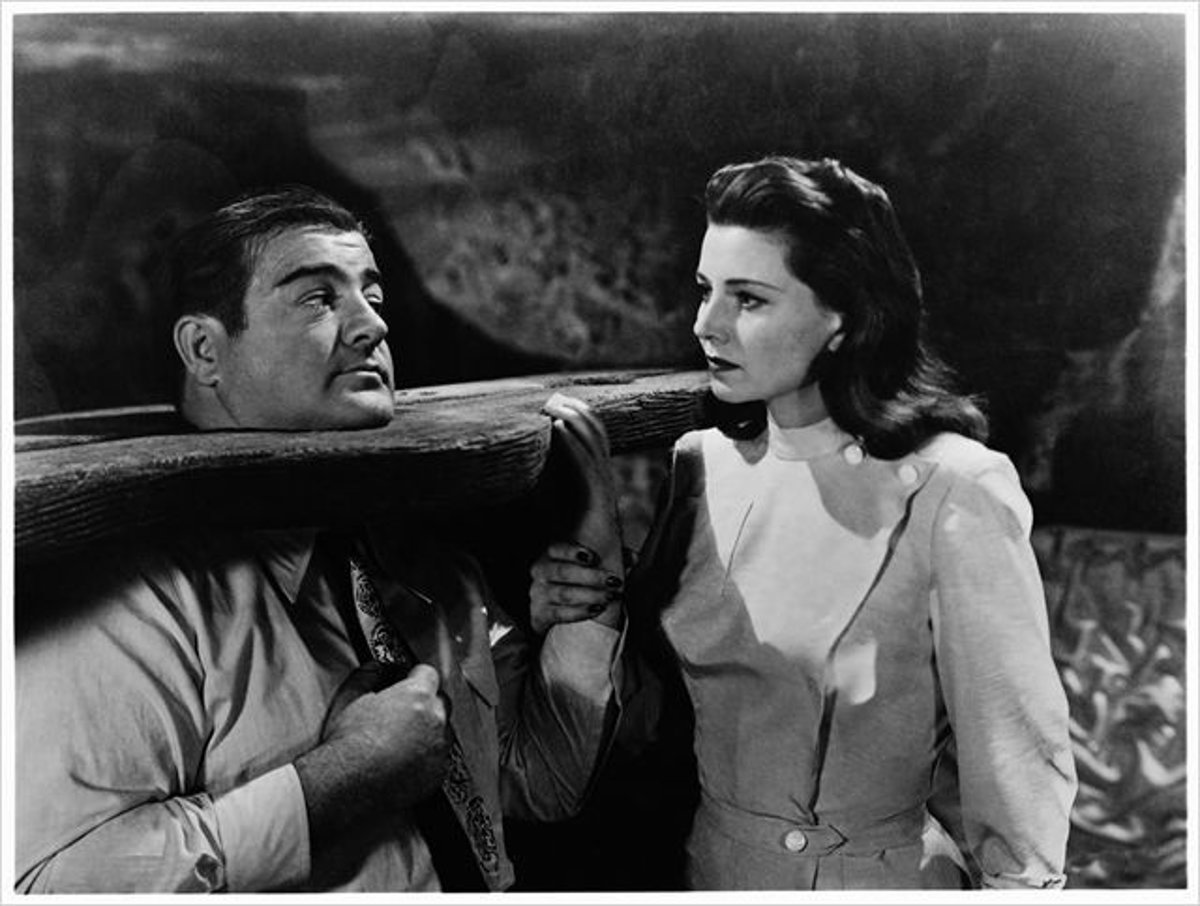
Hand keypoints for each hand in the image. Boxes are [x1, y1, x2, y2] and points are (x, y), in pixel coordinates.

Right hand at [317, 661, 448, 806]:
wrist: (346, 786)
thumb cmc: (346, 744)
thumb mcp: (349, 698)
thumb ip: (368, 675)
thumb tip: (376, 668)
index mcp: (416, 695)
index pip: (429, 674)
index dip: (415, 678)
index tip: (407, 683)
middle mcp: (435, 719)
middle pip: (441, 701)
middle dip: (426, 703)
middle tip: (403, 714)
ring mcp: (439, 747)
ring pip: (443, 731)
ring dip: (429, 731)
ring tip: (402, 742)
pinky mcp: (439, 772)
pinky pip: (440, 758)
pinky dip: (428, 758)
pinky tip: (405, 762)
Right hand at [529, 541, 623, 633]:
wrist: (551, 610)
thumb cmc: (575, 581)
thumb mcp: (591, 566)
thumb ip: (612, 558)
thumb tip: (634, 557)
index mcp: (551, 554)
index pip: (557, 548)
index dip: (573, 552)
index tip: (593, 557)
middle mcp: (540, 571)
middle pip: (563, 572)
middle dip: (591, 577)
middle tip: (614, 581)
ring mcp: (538, 593)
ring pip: (563, 594)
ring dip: (589, 595)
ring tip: (609, 597)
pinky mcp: (539, 614)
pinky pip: (559, 613)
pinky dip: (579, 612)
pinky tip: (596, 609)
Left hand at [543, 393, 624, 575]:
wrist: (590, 569)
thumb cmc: (569, 535)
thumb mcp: (553, 498)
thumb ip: (546, 476)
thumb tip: (525, 455)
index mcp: (593, 475)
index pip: (591, 436)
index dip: (577, 414)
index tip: (556, 398)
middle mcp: (601, 476)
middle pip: (595, 433)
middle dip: (576, 410)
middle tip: (553, 395)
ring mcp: (602, 486)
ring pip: (593, 443)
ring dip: (573, 419)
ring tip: (554, 405)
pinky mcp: (597, 498)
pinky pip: (586, 463)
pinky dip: (573, 444)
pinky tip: (558, 429)